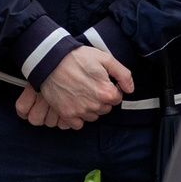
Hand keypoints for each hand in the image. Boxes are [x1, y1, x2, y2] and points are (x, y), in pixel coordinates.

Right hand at [20, 45, 134, 129]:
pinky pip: (78, 124)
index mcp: (106, 92)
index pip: (117, 98)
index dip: (111, 88)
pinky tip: (74, 103)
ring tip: (81, 92)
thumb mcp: (105, 58)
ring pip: (93, 116)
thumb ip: (123, 74)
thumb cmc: (78, 57)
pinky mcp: (67, 114)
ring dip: (90, 108)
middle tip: (90, 85)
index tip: (101, 81)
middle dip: (101, 98)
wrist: (51, 60)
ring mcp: (80, 111)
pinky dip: (78, 117)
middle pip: (105, 108)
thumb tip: (130, 89)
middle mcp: (94, 105)